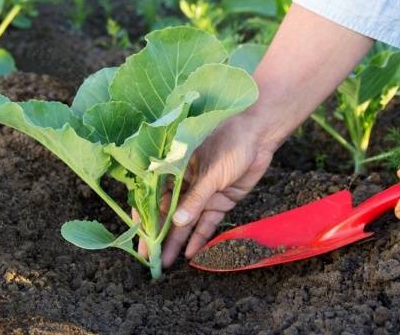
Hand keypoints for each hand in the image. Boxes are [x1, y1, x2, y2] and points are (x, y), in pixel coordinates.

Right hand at [159, 114, 275, 266]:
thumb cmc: (229, 143)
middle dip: (160, 236)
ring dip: (178, 241)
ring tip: (167, 263)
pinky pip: (208, 222)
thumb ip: (194, 198)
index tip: (140, 236)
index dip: (146, 217)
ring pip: (187, 222)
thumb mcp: (210, 172)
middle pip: (169, 213)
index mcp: (175, 169)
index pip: (155, 197)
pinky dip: (201, 237)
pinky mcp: (221, 200)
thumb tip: (176, 223)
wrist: (259, 136)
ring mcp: (204, 194)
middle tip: (150, 259)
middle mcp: (186, 184)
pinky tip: (191, 253)